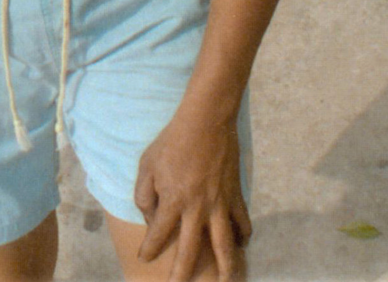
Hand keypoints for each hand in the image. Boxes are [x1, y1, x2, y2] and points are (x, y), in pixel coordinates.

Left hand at [134, 111, 248, 281]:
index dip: (149, 249)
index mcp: (172, 201)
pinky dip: (243, 236)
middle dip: (182, 275)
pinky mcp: (235, 195)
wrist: (206, 120)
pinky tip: (242, 245)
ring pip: (224, 245)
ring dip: (225, 268)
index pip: (157, 235)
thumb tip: (151, 217)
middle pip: (190, 252)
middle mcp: (197, 209)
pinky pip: (242, 221)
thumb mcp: (147, 165)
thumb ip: (144, 194)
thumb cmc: (172, 141)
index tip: (144, 257)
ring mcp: (219, 204)